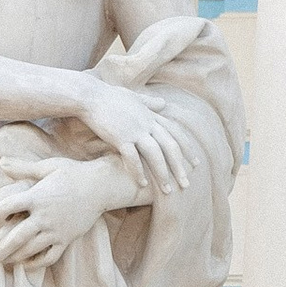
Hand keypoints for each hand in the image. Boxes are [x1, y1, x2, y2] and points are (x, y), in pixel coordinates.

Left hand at [0, 156, 118, 268]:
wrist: (103, 186)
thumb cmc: (74, 173)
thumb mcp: (48, 167)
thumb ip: (23, 167)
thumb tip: (1, 161)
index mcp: (37, 197)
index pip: (6, 208)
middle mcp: (45, 216)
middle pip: (16, 238)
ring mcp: (57, 230)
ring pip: (31, 250)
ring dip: (14, 258)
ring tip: (3, 262)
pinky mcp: (67, 239)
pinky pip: (50, 257)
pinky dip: (36, 263)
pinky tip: (26, 264)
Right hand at [73, 78, 195, 196]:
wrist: (89, 96)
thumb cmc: (109, 97)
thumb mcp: (134, 97)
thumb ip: (150, 103)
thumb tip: (164, 103)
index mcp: (152, 116)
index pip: (176, 134)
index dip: (187, 149)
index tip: (195, 163)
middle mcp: (148, 124)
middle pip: (170, 148)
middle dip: (180, 167)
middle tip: (187, 184)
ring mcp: (135, 131)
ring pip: (155, 155)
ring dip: (163, 174)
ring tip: (168, 190)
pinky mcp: (120, 138)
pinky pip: (133, 158)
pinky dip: (139, 172)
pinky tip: (143, 184)